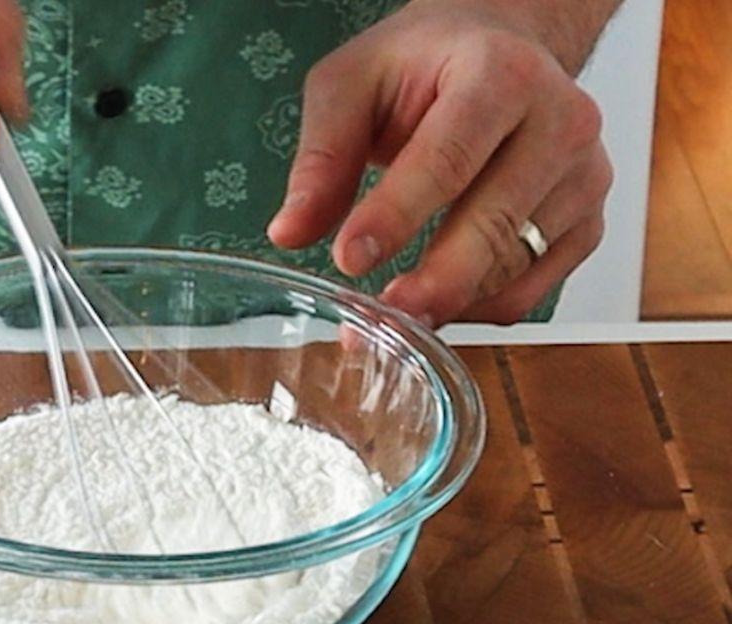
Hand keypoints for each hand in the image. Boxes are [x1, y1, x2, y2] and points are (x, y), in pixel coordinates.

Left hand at [267, 1, 614, 325]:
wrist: (500, 50)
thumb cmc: (424, 66)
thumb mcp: (352, 85)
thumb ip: (322, 157)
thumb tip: (289, 232)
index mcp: (500, 73)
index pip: (447, 158)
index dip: (396, 216)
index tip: (349, 261)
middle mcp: (560, 120)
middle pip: (492, 223)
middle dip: (429, 282)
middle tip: (374, 320)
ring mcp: (584, 175)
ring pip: (512, 266)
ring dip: (447, 303)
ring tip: (390, 317)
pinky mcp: (587, 221)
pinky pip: (531, 289)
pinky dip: (477, 308)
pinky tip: (434, 302)